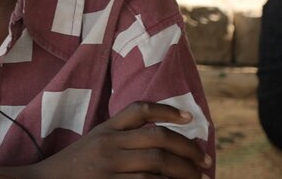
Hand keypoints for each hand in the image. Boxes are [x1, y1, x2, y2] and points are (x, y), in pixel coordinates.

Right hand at [32, 102, 211, 178]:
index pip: (140, 110)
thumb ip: (122, 134)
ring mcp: (110, 167)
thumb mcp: (96, 140)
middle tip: (204, 159)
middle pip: (158, 139)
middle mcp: (109, 144)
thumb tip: (163, 135)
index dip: (168, 111)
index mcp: (106, 128)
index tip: (190, 118)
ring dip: (185, 172)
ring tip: (199, 178)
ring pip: (157, 165)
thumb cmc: (76, 164)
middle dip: (187, 148)